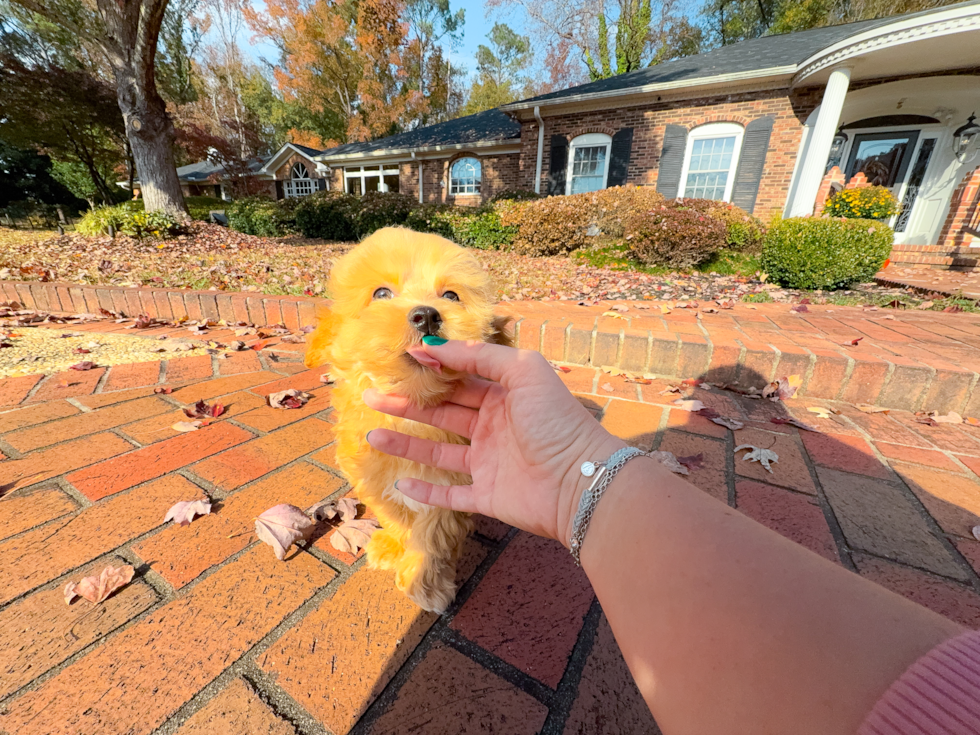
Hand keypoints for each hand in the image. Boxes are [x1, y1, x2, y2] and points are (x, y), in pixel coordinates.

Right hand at [363, 340, 624, 543]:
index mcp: (504, 396)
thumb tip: (433, 347)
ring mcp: (489, 463)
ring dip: (405, 444)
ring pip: (438, 452)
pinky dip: (426, 492)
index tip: (401, 361)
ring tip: (372, 435)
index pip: (460, 379)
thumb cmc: (556, 421)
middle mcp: (494, 428)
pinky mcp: (488, 496)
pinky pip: (451, 494)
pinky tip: (401, 483)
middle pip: (442, 413)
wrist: (580, 481)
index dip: (432, 370)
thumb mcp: (523, 371)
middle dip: (408, 405)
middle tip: (372, 396)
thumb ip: (480, 356)